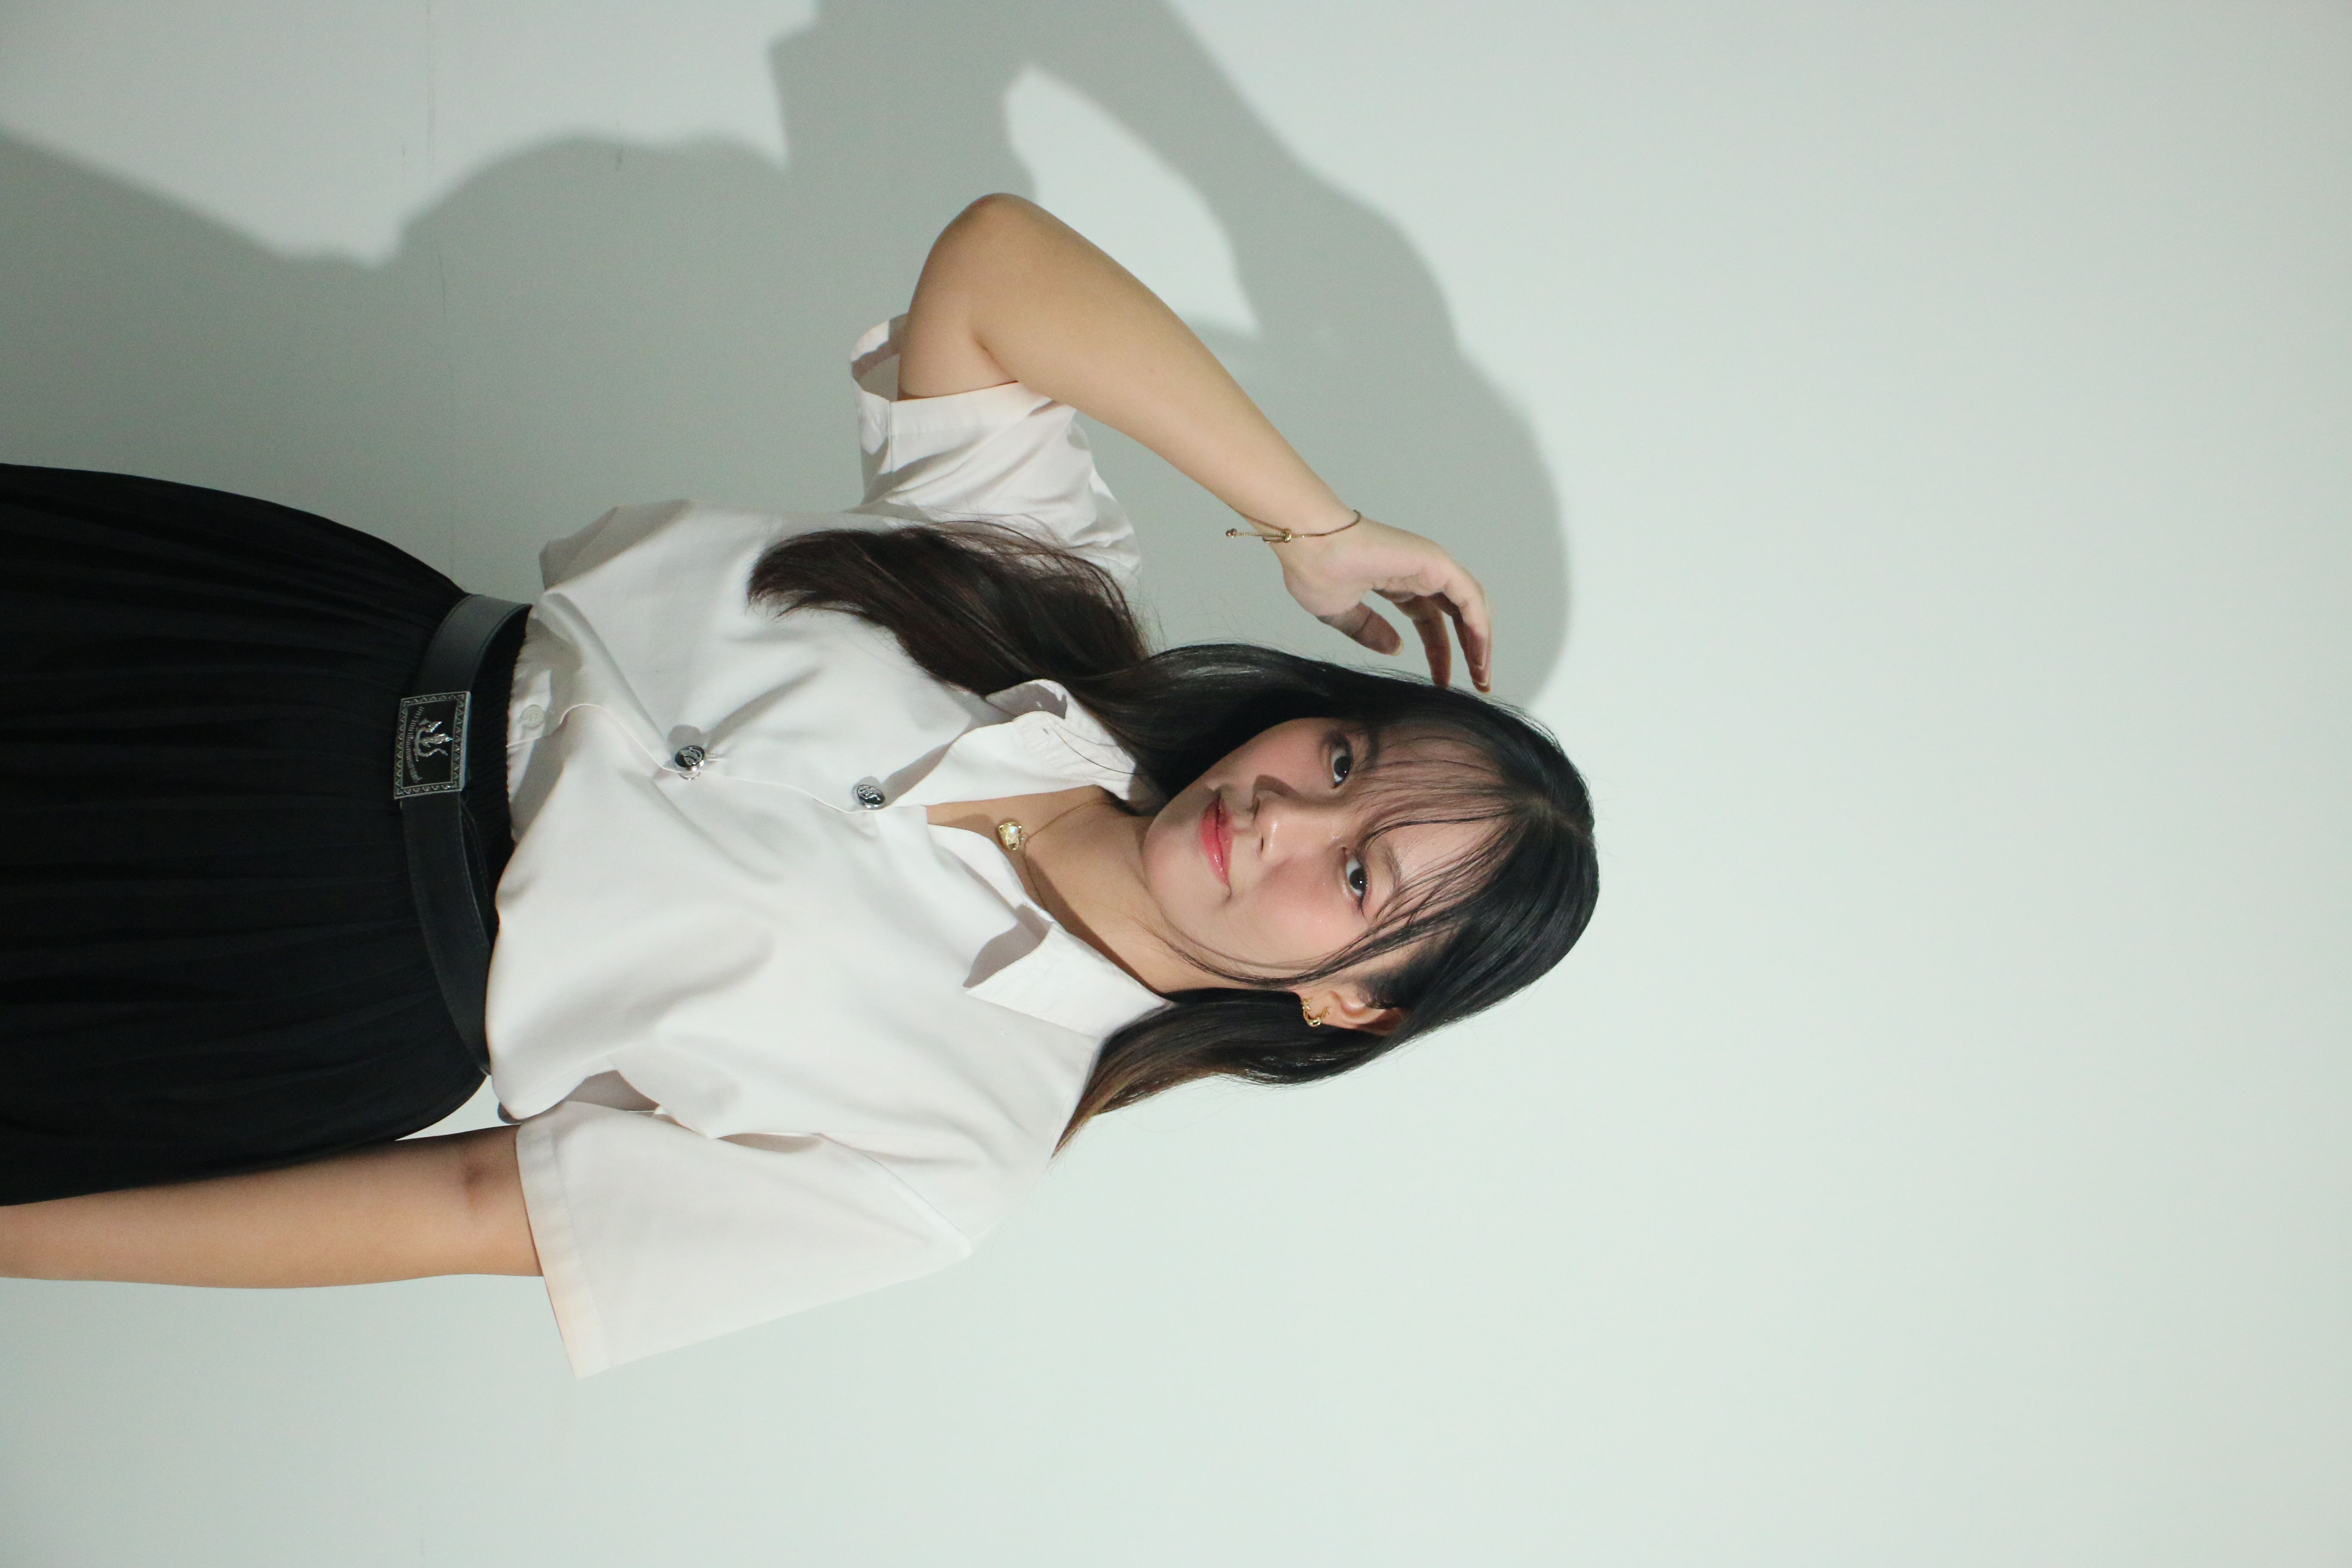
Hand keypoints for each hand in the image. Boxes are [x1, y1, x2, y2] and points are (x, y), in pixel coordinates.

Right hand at [1262, 515, 1493, 691]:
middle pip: (1456, 616)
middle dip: (1469, 650)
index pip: (1430, 622)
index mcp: (1398, 582)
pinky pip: (1469, 598)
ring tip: (1481, 677)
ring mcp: (1430, 565)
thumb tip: (1397, 649)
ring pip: (1469, 607)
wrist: (1310, 547)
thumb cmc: (1313, 569)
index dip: (1440, 653)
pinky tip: (1480, 653)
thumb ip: (1369, 631)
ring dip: (1479, 642)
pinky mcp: (1436, 562)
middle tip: (1477, 684)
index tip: (1441, 683)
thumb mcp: (1341, 614)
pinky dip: (1479, 626)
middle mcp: (1419, 572)